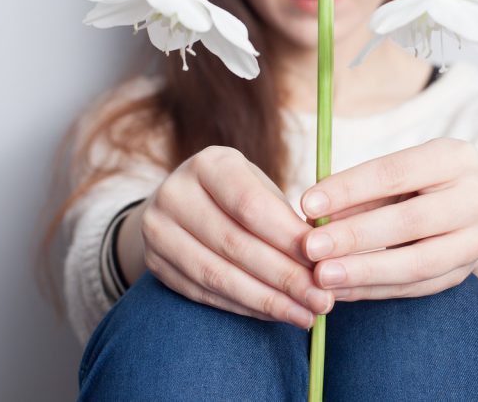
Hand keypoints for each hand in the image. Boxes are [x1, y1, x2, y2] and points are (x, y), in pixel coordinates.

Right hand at [137, 145, 334, 328]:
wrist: (182, 204)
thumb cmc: (237, 195)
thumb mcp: (260, 189)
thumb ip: (285, 220)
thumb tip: (322, 261)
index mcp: (209, 164)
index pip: (250, 205)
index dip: (287, 238)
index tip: (322, 262)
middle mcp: (175, 192)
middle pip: (235, 244)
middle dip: (284, 277)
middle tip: (321, 299)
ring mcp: (157, 229)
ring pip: (218, 274)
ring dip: (267, 300)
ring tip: (305, 314)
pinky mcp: (154, 263)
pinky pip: (204, 293)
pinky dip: (245, 307)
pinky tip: (275, 314)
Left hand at [299, 138, 477, 300]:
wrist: (462, 212)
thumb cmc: (412, 186)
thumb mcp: (390, 177)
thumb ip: (357, 193)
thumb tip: (313, 216)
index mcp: (454, 157)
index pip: (395, 173)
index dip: (349, 189)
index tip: (307, 204)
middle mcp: (476, 197)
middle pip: (409, 220)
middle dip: (354, 236)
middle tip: (310, 248)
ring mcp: (477, 239)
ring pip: (418, 262)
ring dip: (364, 271)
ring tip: (322, 276)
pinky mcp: (466, 272)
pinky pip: (416, 287)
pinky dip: (375, 289)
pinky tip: (342, 290)